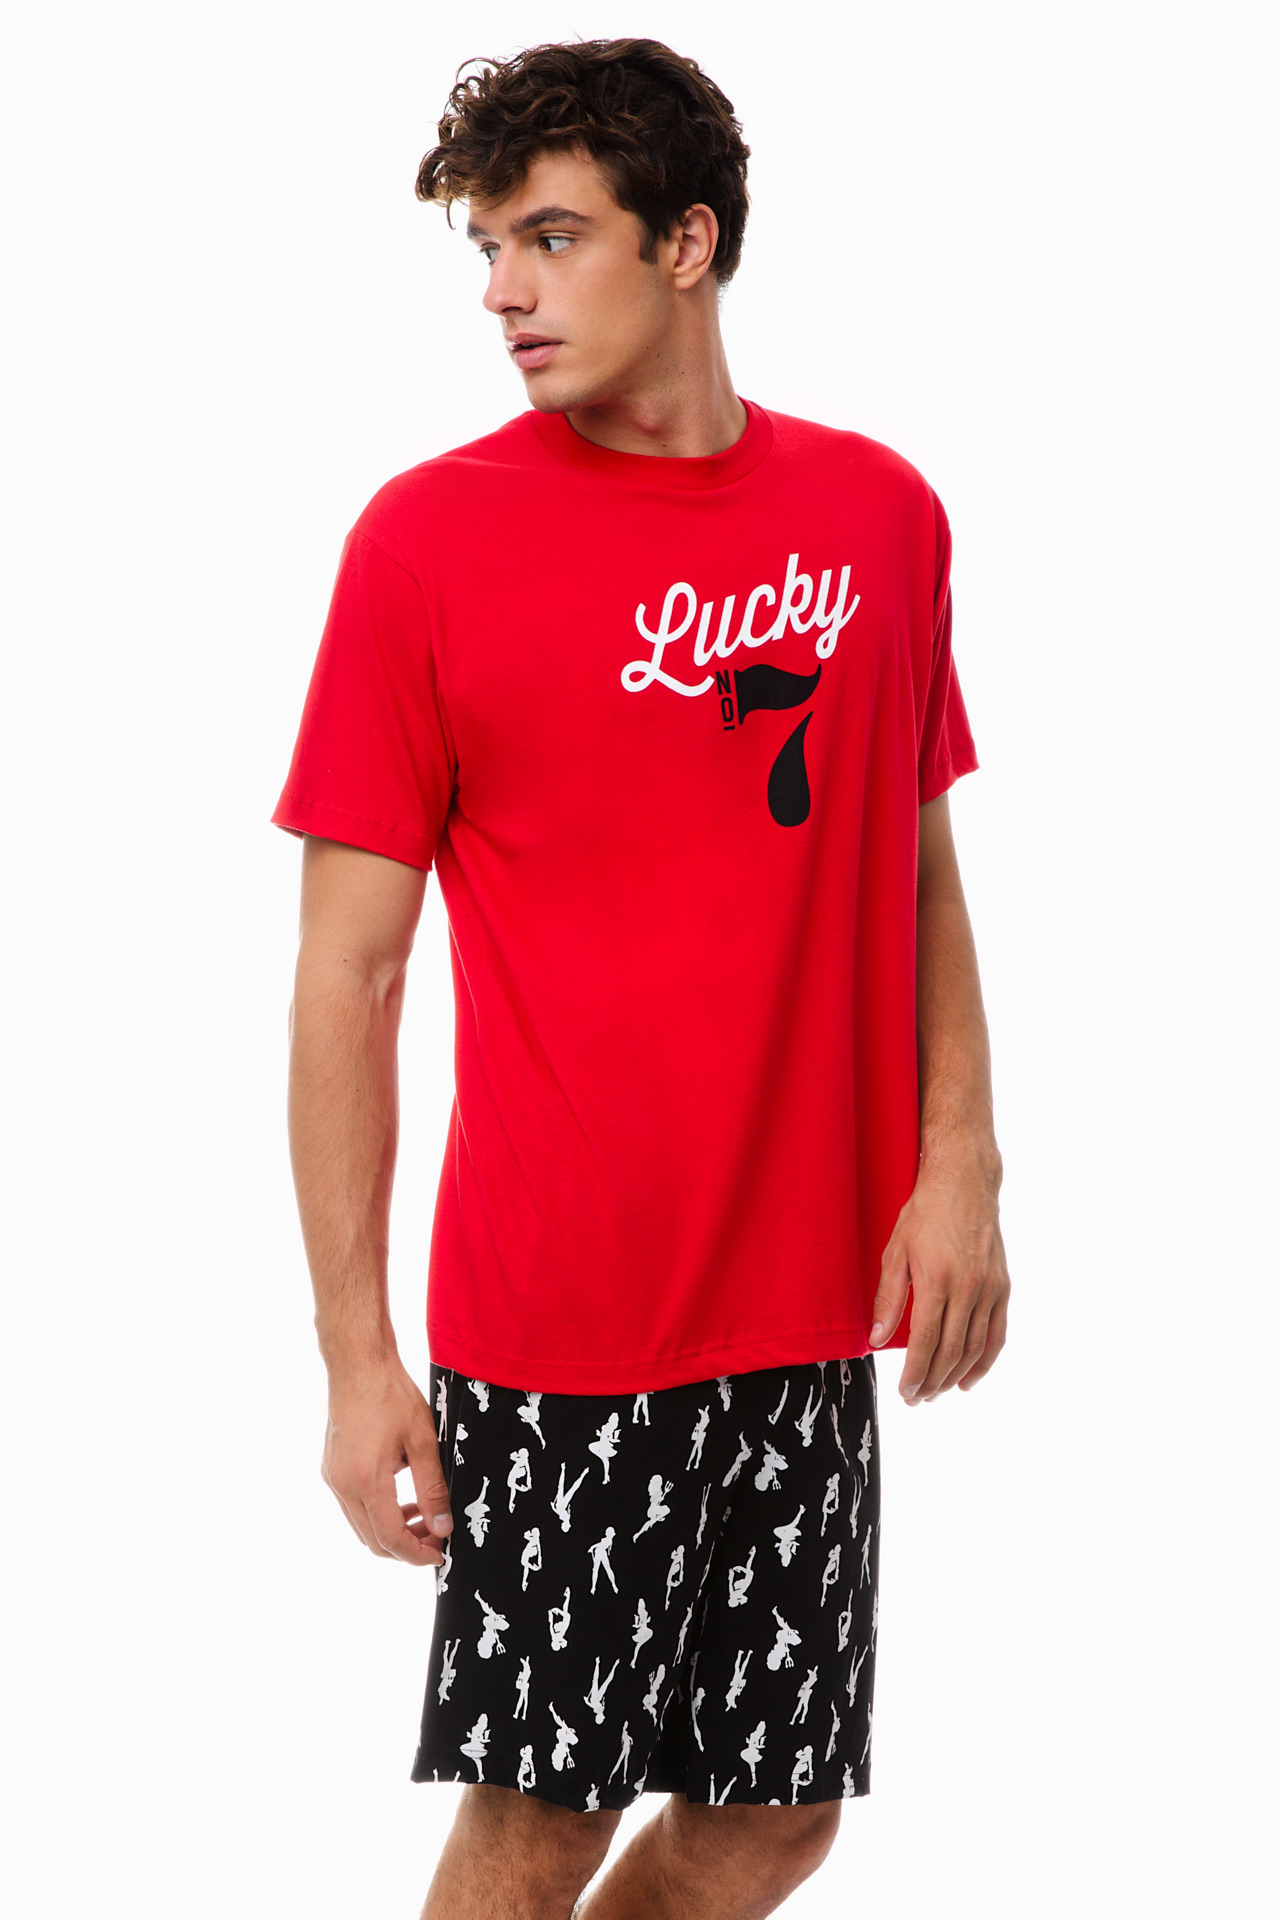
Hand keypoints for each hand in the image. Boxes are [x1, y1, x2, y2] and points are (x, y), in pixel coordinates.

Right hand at [320, 1357, 453, 1564]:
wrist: (358, 1365)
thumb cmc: (392, 1396)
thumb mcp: (423, 1441)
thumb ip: (433, 1488)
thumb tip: (443, 1527)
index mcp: (366, 1481)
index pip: (391, 1539)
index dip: (417, 1554)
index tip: (440, 1553)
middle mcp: (343, 1486)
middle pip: (373, 1541)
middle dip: (407, 1547)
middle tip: (437, 1537)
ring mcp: (333, 1479)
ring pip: (362, 1527)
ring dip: (392, 1531)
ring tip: (425, 1515)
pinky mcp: (332, 1470)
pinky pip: (353, 1508)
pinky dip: (378, 1513)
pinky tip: (402, 1497)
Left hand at [868, 1151, 1009, 1402]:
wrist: (965, 1183)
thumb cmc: (924, 1213)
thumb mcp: (895, 1251)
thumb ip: (889, 1298)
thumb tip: (878, 1339)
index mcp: (937, 1279)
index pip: (926, 1342)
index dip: (915, 1373)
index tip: (904, 1392)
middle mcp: (968, 1288)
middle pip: (951, 1351)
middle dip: (932, 1381)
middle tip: (915, 1399)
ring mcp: (989, 1288)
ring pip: (975, 1348)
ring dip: (954, 1376)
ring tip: (936, 1392)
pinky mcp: (1002, 1286)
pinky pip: (997, 1334)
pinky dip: (985, 1361)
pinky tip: (968, 1379)